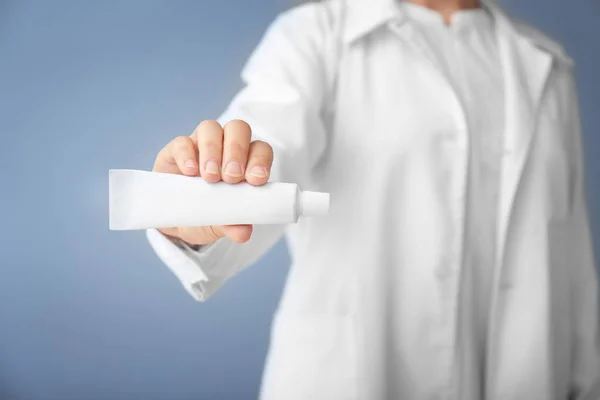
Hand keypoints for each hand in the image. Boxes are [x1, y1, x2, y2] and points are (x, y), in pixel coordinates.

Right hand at [152, 119, 272, 244]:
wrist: (177, 220)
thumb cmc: (209, 214)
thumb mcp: (222, 223)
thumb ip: (233, 225)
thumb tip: (243, 232)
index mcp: (246, 161)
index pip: (260, 149)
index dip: (260, 160)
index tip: (255, 180)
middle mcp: (225, 147)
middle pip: (238, 129)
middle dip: (237, 151)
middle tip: (231, 178)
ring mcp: (200, 145)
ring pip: (211, 128)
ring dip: (213, 150)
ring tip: (210, 178)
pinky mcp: (176, 150)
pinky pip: (182, 141)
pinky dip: (187, 154)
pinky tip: (189, 172)